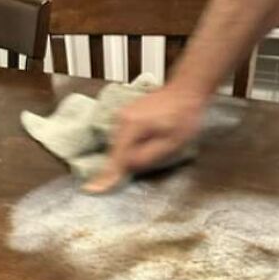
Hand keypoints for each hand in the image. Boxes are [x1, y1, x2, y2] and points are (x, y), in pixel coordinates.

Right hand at [83, 85, 205, 193]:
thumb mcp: (171, 144)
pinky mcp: (126, 115)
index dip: (105, 177)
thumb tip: (128, 167)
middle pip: (115, 152)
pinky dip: (127, 147)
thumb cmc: (184, 117)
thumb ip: (146, 158)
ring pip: (118, 145)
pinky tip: (143, 146)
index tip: (91, 190)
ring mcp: (122, 115)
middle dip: (121, 166)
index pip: (116, 159)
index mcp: (131, 127)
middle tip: (136, 169)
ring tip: (149, 152)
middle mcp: (121, 119)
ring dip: (126, 155)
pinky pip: (122, 137)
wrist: (187, 89)